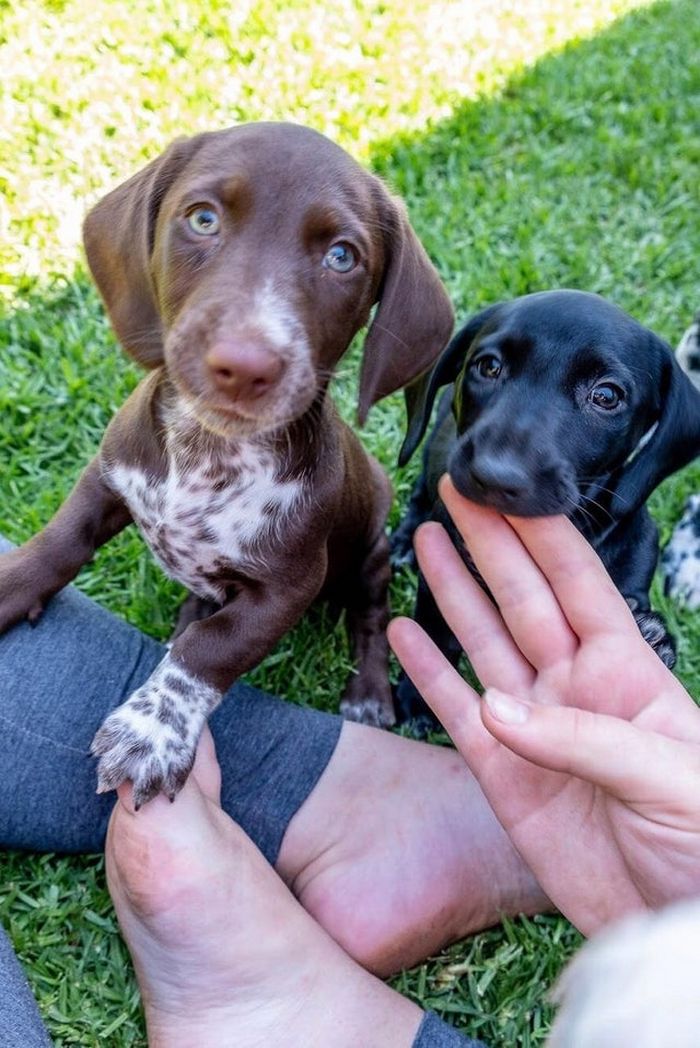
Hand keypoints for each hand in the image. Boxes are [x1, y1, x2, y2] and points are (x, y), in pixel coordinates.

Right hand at [389, 477, 699, 934]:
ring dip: (455, 591)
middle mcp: (576, 689)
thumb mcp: (670, 779)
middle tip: (456, 492)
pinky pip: (455, 712)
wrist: (674, 929)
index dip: (542, 534)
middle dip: (489, 543)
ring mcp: (535, 729)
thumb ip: (585, 738)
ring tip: (425, 540)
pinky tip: (405, 631)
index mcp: (628, 674)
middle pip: (522, 598)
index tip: (508, 488)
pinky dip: (430, 671)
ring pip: (485, 642)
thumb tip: (497, 707)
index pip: (579, 584)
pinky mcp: (503, 776)